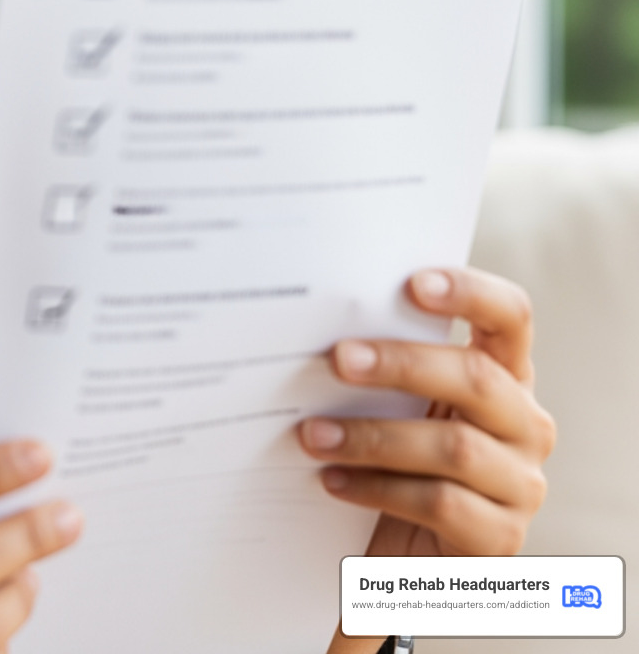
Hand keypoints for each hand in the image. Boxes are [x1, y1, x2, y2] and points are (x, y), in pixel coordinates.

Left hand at [300, 267, 556, 557]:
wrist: (400, 553)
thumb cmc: (391, 459)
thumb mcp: (391, 405)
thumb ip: (379, 368)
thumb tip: (316, 324)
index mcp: (504, 375)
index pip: (511, 318)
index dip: (471, 294)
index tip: (413, 283)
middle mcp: (525, 423)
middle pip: (477, 379)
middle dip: (401, 364)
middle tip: (338, 358)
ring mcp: (521, 482)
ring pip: (455, 447)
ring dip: (373, 437)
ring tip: (312, 435)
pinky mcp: (501, 537)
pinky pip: (441, 503)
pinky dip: (378, 489)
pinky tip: (332, 481)